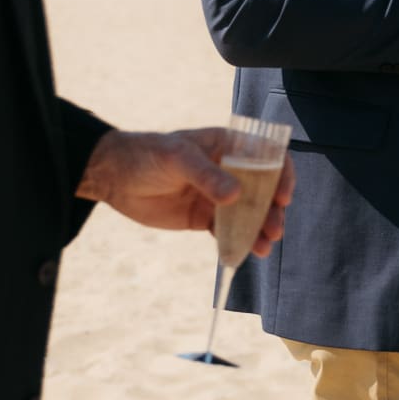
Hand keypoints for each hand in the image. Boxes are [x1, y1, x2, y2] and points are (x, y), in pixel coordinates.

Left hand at [78, 129, 295, 254]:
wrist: (115, 178)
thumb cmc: (147, 154)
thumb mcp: (177, 158)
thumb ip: (206, 176)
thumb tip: (236, 195)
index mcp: (229, 146)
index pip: (267, 156)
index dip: (281, 175)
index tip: (283, 196)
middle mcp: (229, 171)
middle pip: (263, 191)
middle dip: (272, 211)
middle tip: (274, 230)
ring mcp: (218, 196)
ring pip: (248, 214)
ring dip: (259, 230)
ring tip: (264, 247)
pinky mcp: (205, 218)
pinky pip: (227, 231)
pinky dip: (238, 242)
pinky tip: (244, 253)